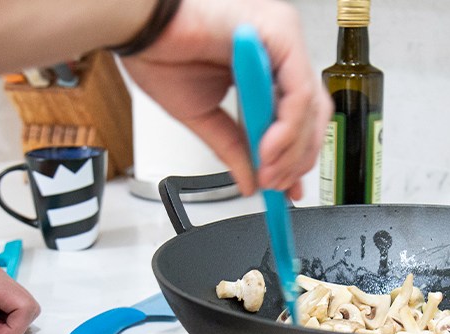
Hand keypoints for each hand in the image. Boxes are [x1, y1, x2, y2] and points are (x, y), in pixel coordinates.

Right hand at [120, 0, 331, 200]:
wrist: (137, 30)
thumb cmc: (162, 55)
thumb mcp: (206, 117)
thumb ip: (233, 148)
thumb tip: (251, 182)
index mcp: (265, 65)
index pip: (299, 116)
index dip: (296, 155)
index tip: (286, 188)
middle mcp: (280, 51)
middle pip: (313, 114)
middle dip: (297, 157)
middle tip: (277, 185)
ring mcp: (283, 40)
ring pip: (310, 107)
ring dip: (291, 149)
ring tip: (269, 173)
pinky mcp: (280, 34)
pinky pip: (297, 92)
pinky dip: (287, 129)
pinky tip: (268, 150)